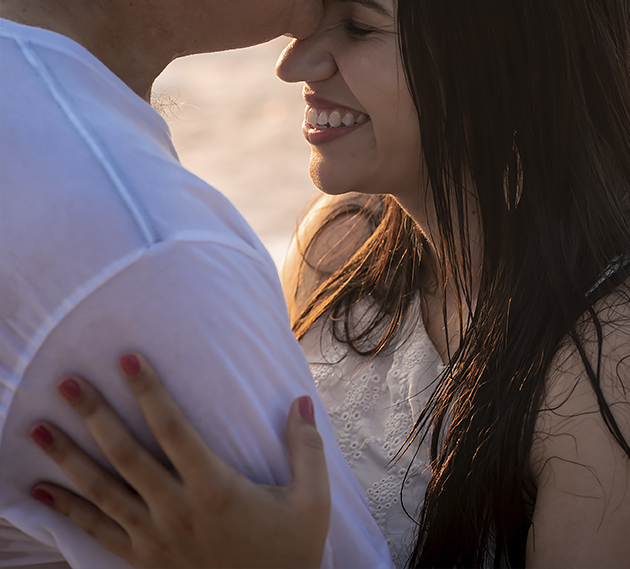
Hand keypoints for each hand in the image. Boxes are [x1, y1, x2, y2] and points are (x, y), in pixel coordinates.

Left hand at [28, 353, 330, 568]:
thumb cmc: (290, 551)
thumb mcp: (312, 501)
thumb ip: (307, 448)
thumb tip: (301, 402)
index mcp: (215, 488)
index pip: (173, 429)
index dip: (148, 392)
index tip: (128, 359)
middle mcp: (176, 509)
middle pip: (125, 454)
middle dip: (93, 415)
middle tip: (66, 383)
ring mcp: (154, 536)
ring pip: (101, 490)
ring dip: (66, 457)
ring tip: (38, 428)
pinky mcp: (142, 558)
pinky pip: (96, 530)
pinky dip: (67, 508)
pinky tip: (41, 491)